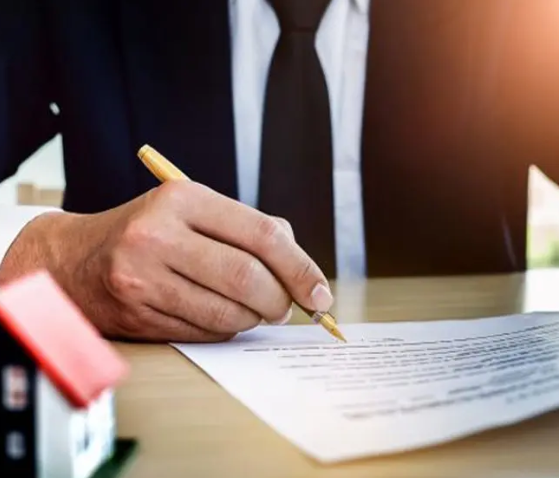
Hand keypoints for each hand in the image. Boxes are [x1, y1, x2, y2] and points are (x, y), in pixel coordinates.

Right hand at [0, 180, 333, 341]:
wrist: (75, 261)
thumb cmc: (149, 231)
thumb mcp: (195, 211)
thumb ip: (250, 230)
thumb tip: (300, 267)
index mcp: (183, 199)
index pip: (261, 235)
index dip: (300, 267)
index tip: (320, 292)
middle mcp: (160, 236)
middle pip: (248, 278)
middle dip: (281, 300)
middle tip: (288, 306)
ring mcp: (145, 278)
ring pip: (229, 313)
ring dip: (255, 318)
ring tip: (255, 309)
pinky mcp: (140, 314)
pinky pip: (206, 332)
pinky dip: (228, 329)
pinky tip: (224, 316)